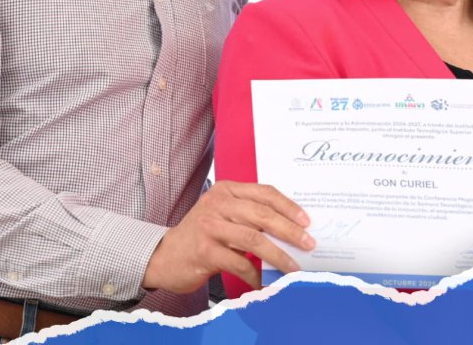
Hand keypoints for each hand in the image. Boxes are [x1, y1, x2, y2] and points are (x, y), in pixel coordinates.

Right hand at [142, 181, 313, 293]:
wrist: (164, 256)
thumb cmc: (201, 234)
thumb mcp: (223, 214)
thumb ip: (249, 214)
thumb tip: (290, 228)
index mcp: (226, 190)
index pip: (265, 193)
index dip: (288, 206)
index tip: (307, 221)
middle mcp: (217, 204)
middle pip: (263, 215)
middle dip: (290, 231)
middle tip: (308, 244)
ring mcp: (209, 227)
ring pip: (254, 240)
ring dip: (278, 255)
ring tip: (292, 267)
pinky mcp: (204, 250)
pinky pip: (238, 263)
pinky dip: (255, 275)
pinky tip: (263, 283)